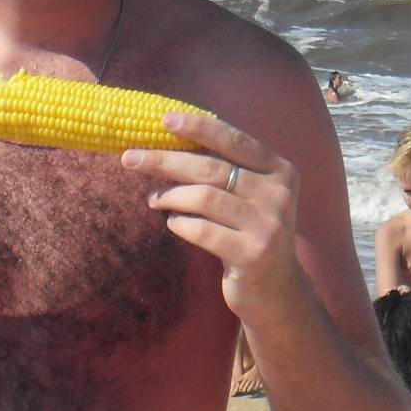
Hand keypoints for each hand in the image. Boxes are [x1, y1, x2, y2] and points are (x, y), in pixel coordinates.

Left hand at [122, 113, 300, 321]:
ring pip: (204, 198)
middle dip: (166, 160)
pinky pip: (202, 231)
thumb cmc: (251, 232)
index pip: (234, 140)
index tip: (164, 120)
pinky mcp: (252, 255)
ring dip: (170, 196)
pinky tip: (172, 223)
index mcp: (280, 171)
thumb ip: (227, 169)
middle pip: (212, 168)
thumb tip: (170, 137)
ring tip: (153, 199)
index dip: (198, 128)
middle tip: (130, 158)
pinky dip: (180, 224)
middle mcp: (279, 195)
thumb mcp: (251, 196)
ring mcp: (268, 226)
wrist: (277, 289)